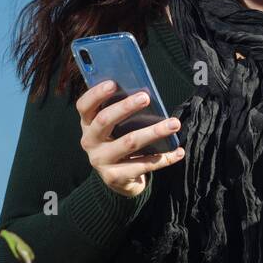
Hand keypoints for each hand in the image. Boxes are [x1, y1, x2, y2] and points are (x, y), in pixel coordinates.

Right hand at [77, 81, 184, 196]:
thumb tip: (143, 93)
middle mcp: (89, 142)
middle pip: (104, 121)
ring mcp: (101, 161)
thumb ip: (121, 114)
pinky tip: (178, 151)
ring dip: (154, 131)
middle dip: (126, 107)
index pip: (84, 106)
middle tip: (146, 97)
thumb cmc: (119, 144)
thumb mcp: (114, 129)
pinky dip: (164, 158)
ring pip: (129, 142)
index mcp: (87, 125)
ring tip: (174, 123)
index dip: (96, 94)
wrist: (118, 180)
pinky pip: (144, 165)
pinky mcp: (115, 177)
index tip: (113, 83)